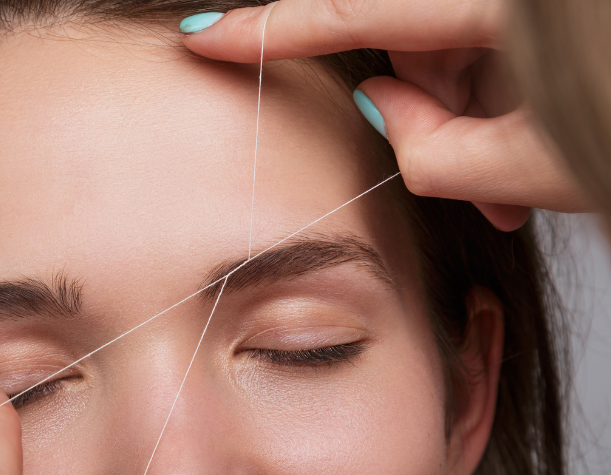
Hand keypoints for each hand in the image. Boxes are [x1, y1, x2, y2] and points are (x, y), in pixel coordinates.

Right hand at [180, 0, 592, 230]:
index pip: (350, 13)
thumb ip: (438, 149)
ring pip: (460, 42)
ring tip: (516, 184)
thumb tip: (387, 111)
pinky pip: (500, 37)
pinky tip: (536, 151)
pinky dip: (506, 94)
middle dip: (422, 107)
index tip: (206, 36)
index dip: (266, 30)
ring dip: (474, 113)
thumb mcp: (541, 164)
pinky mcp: (542, 11)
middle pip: (412, 34)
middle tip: (465, 180)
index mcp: (504, 2)